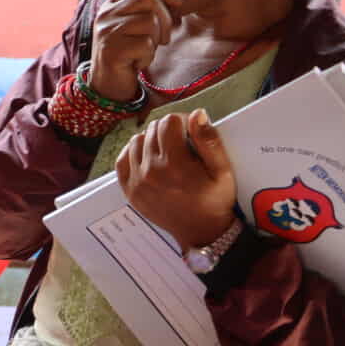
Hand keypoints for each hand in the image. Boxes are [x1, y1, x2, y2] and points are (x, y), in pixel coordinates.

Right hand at [90, 0, 183, 104]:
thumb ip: (138, 3)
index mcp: (111, 4)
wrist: (107, 85)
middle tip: (163, 37)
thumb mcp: (131, 23)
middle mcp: (105, 15)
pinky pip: (145, 44)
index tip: (177, 2)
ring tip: (146, 50)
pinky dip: (148, 56)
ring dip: (156, 39)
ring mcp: (106, 32)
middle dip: (166, 18)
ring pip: (150, 21)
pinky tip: (138, 63)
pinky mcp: (111, 51)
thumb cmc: (127, 53)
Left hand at [115, 109, 237, 249]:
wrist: (201, 231)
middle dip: (168, 129)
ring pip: (136, 141)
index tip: (191, 130)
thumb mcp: (222, 170)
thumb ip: (209, 140)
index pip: (169, 122)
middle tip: (181, 141)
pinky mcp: (129, 190)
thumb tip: (196, 113)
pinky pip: (122, 160)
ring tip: (166, 149)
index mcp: (175, 165)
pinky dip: (132, 152)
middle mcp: (151, 171)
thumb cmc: (215, 200)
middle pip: (152, 129)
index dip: (182, 120)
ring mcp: (137, 182)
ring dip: (151, 139)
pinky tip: (146, 155)